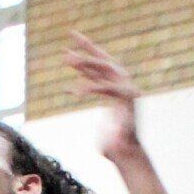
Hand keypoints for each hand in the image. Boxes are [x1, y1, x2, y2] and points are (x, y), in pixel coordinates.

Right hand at [66, 33, 140, 164]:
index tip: (75, 95)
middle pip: (106, 65)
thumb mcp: (120, 147)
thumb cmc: (122, 148)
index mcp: (127, 97)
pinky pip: (95, 77)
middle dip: (88, 55)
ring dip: (81, 60)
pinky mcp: (109, 91)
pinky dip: (82, 71)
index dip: (92, 88)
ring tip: (65, 52)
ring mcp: (117, 87)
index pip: (109, 85)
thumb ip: (118, 143)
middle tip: (73, 44)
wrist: (128, 149)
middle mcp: (124, 87)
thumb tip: (116, 142)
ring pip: (98, 69)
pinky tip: (70, 65)